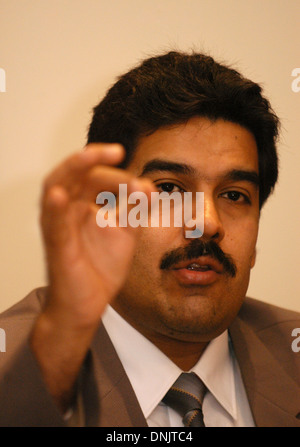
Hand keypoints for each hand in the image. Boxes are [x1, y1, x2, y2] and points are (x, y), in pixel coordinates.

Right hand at [40, 143, 152, 328]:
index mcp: (82, 205)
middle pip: (74, 174)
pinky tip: (60, 195)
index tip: (143, 181)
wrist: (88, 303)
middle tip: (117, 151)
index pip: (94, 177)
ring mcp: (59, 226)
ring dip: (72, 170)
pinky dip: (55, 208)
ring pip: (56, 189)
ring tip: (90, 156)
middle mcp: (67, 210)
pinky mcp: (57, 247)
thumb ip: (134, 210)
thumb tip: (148, 186)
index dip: (116, 172)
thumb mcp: (124, 233)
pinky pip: (53, 225)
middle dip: (92, 159)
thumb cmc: (100, 267)